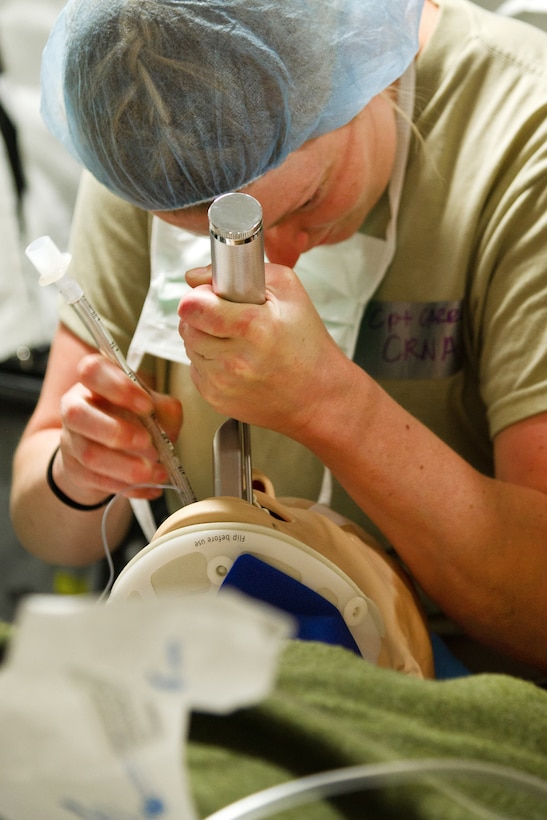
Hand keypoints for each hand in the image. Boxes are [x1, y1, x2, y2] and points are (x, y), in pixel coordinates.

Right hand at [55, 353, 182, 501]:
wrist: (107, 451)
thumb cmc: (131, 419)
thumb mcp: (150, 407)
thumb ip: (163, 407)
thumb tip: (167, 415)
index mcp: (93, 382)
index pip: (91, 371)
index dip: (118, 387)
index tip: (146, 405)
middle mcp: (75, 407)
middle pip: (78, 414)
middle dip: (117, 431)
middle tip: (149, 442)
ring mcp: (70, 440)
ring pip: (89, 454)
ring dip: (128, 467)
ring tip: (157, 472)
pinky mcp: (74, 469)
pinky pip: (97, 480)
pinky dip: (129, 487)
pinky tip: (151, 488)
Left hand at [178, 263, 344, 437]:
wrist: (318, 397)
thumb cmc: (307, 345)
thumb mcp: (289, 291)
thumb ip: (243, 271)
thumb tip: (196, 276)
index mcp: (252, 328)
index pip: (193, 307)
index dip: (199, 297)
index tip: (213, 298)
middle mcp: (234, 360)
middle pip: (187, 325)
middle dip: (202, 316)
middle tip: (229, 319)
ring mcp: (222, 383)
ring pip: (189, 346)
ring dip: (205, 338)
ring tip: (237, 341)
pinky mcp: (215, 399)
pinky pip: (195, 369)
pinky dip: (209, 361)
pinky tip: (236, 361)